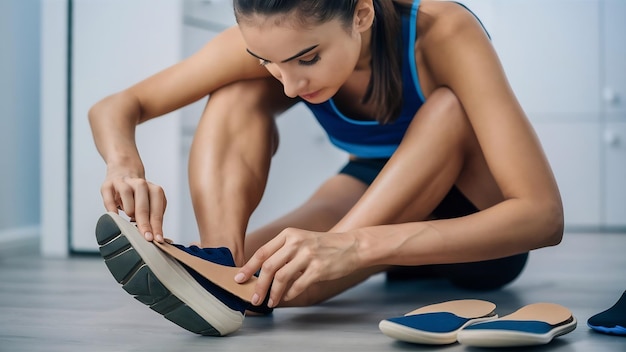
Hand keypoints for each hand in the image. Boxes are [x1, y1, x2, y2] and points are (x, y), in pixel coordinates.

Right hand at [100, 167, 166, 241]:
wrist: (124, 171)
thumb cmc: (139, 194)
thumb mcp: (150, 202)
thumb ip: (153, 216)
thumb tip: (154, 235)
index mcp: (154, 189)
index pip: (157, 209)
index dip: (157, 226)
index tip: (157, 239)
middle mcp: (140, 184)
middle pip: (143, 205)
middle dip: (145, 224)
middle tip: (146, 238)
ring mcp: (123, 183)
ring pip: (126, 195)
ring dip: (130, 211)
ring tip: (130, 219)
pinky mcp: (108, 185)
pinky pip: (109, 197)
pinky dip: (112, 208)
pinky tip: (115, 217)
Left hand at [235, 227, 359, 307]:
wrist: (352, 246)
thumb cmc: (323, 246)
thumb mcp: (301, 241)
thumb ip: (283, 252)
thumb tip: (261, 272)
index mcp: (289, 234)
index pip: (263, 252)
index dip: (249, 267)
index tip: (239, 279)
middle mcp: (297, 242)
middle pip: (269, 266)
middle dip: (258, 285)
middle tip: (254, 298)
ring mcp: (308, 255)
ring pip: (281, 277)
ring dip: (273, 293)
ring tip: (270, 302)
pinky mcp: (319, 268)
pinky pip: (298, 285)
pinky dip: (289, 294)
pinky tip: (287, 297)